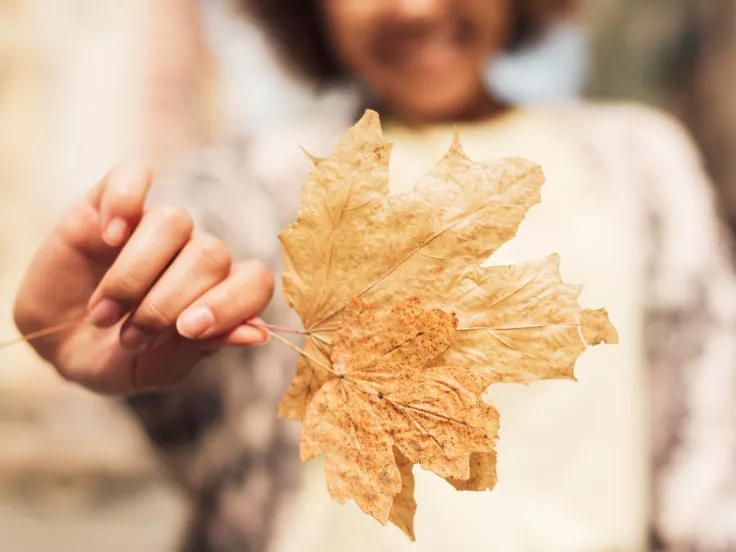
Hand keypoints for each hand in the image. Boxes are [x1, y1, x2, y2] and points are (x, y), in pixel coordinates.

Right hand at [13, 163, 273, 394]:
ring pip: (172, 222)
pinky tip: (106, 237)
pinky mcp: (111, 202)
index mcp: (219, 293)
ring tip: (103, 314)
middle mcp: (195, 255)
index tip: (188, 329)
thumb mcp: (156, 368)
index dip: (230, 303)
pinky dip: (123, 202)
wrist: (52, 343)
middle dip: (166, 304)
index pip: (254, 281)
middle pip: (211, 256)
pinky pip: (132, 175)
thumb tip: (257, 332)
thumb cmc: (114, 357)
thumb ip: (204, 347)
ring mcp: (155, 226)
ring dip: (134, 275)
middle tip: (130, 339)